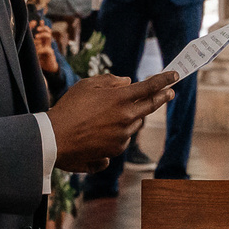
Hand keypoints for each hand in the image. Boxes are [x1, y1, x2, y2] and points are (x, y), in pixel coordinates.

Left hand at [33, 21, 59, 74]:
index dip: (42, 25)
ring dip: (42, 35)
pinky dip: (40, 50)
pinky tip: (37, 52)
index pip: (44, 30)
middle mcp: (46, 42)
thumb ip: (31, 44)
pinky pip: (46, 49)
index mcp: (43, 41)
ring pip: (48, 36)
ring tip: (36, 37)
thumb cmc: (39, 58)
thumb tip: (25, 38)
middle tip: (37, 29)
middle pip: (48, 31)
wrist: (47, 68)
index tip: (38, 21)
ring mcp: (49, 47)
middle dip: (43, 28)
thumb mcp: (33, 50)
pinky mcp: (50, 53)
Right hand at [48, 68, 176, 166]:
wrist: (54, 139)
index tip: (174, 76)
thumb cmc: (68, 108)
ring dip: (134, 116)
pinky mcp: (113, 152)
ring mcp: (121, 138)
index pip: (149, 86)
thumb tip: (127, 82)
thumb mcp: (87, 85)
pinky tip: (104, 131)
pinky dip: (118, 133)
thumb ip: (110, 81)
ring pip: (135, 124)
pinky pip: (122, 140)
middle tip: (169, 93)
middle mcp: (126, 119)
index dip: (164, 80)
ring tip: (123, 112)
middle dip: (162, 97)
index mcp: (120, 99)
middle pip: (150, 106)